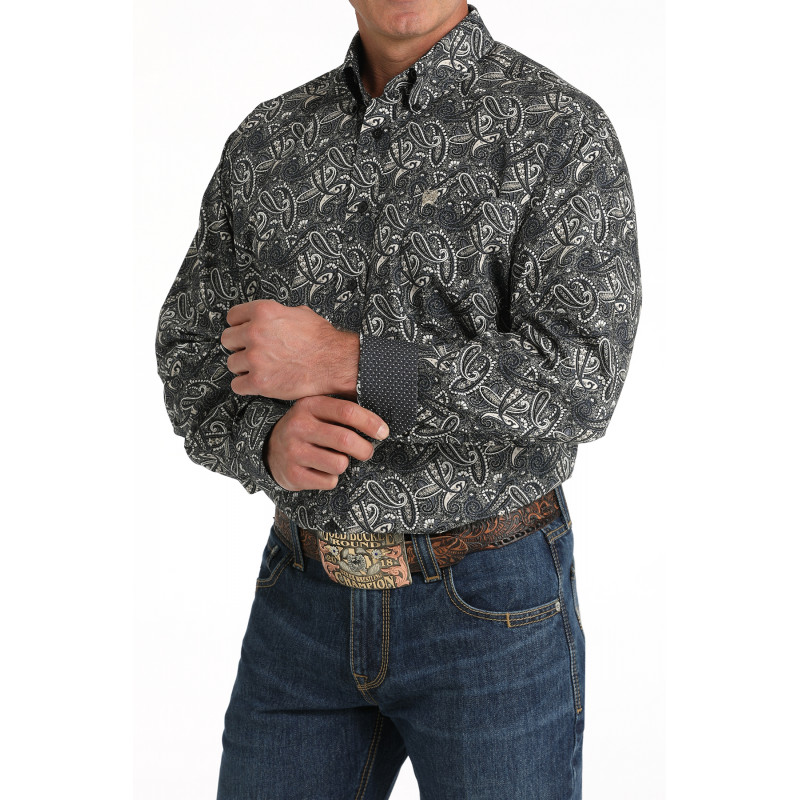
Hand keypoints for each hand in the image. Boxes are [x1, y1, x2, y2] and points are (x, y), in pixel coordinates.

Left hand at [222, 299, 358, 399]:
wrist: (335, 362)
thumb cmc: (322, 340)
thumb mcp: (299, 313)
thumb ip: (276, 315)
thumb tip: (268, 318)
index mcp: (263, 312)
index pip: (232, 317)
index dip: (239, 326)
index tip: (243, 333)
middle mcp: (255, 332)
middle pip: (227, 340)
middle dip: (239, 346)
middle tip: (253, 352)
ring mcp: (255, 358)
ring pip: (231, 364)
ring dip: (243, 367)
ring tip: (261, 368)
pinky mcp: (259, 382)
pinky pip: (237, 385)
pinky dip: (246, 386)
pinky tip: (259, 382)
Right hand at [265, 395, 389, 490]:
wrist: (270, 450)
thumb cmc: (307, 429)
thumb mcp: (318, 412)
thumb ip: (343, 412)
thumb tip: (380, 424)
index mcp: (309, 406)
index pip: (347, 411)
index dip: (370, 423)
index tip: (384, 432)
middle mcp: (298, 427)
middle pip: (345, 440)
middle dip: (365, 449)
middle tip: (367, 452)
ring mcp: (293, 452)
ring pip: (339, 464)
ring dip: (345, 464)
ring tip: (336, 460)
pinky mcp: (292, 475)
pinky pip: (329, 481)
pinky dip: (331, 479)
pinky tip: (321, 471)